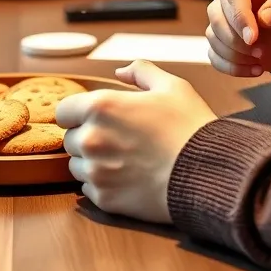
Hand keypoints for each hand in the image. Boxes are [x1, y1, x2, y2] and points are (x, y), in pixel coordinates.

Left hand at [57, 60, 215, 223]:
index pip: (62, 111)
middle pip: (70, 139)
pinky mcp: (105, 199)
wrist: (207, 174)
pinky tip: (126, 177)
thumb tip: (119, 72)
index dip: (77, 113)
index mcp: (101, 106)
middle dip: (87, 137)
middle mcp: (91, 138)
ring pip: (77, 165)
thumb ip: (140, 71)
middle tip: (116, 139)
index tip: (95, 118)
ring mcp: (97, 171)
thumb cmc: (189, 126)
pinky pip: (89, 189)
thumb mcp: (171, 86)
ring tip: (122, 159)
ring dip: (92, 162)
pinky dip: (102, 184)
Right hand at [205, 0, 270, 77]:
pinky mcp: (230, 42)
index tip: (253, 37)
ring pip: (212, 34)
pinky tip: (255, 69)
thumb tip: (263, 18)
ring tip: (260, 59)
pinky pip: (214, 54)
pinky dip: (231, 67)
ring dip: (233, 53)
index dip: (239, 15)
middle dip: (235, 38)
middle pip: (216, 14)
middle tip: (260, 51)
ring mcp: (229, 19)